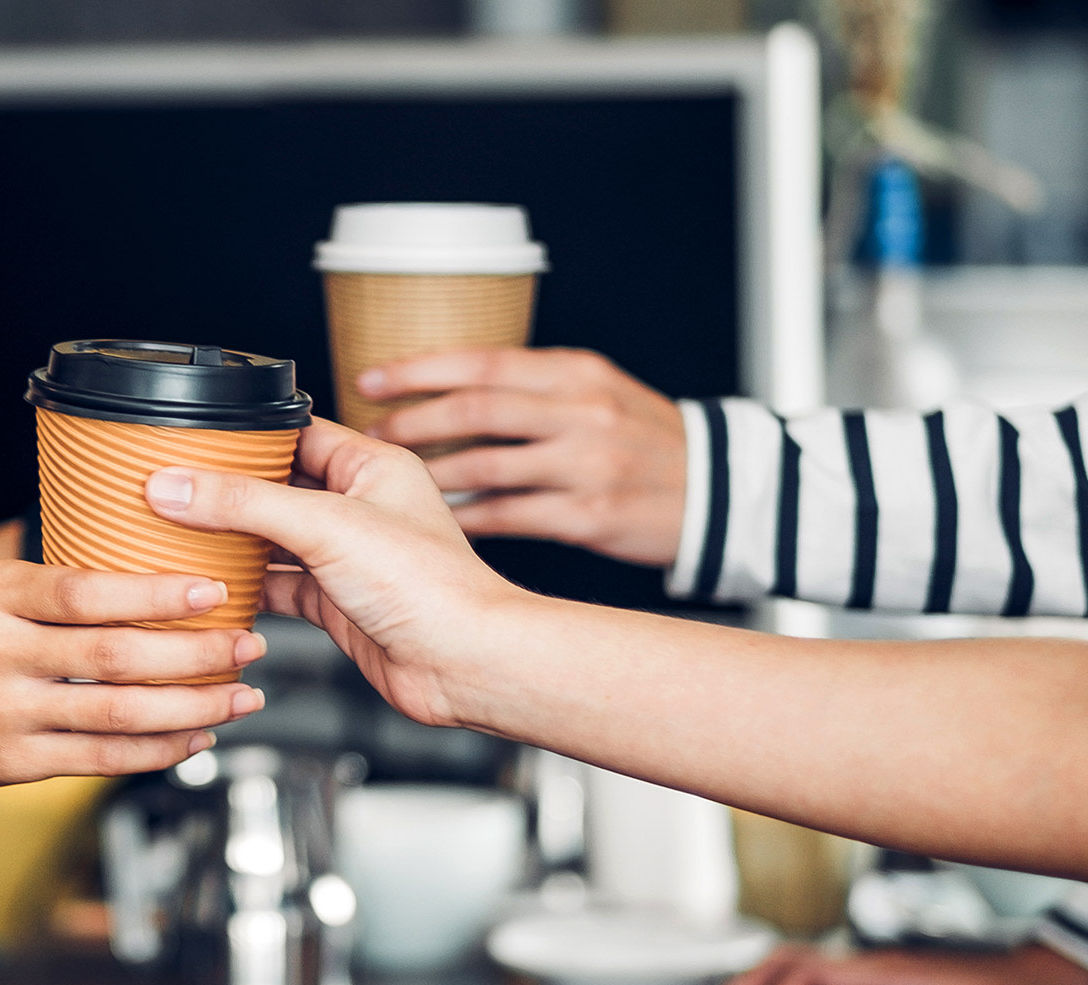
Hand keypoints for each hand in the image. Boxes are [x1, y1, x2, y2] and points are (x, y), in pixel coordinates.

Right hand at [0, 560, 267, 788]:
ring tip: (241, 696)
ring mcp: (2, 713)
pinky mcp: (9, 764)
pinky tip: (194, 738)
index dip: (158, 594)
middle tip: (250, 644)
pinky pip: (99, 760)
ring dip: (192, 707)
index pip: (89, 592)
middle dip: (197, 653)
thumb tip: (141, 571)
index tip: (213, 591)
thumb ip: (47, 588)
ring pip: (118, 713)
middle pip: (117, 656)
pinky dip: (155, 751)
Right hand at [145, 419, 526, 728]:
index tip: (192, 441)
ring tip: (179, 533)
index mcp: (371, 466)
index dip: (244, 436)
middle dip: (228, 491)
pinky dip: (246, 587)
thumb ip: (246, 503)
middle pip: (276, 487)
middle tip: (173, 488)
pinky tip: (213, 586)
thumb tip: (178, 485)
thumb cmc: (430, 587)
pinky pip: (279, 586)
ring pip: (273, 539)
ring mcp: (347, 557)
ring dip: (232, 540)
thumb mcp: (326, 526)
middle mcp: (360, 507)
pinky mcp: (336, 603)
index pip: (294, 432)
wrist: (463, 664)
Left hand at [361, 348, 686, 565]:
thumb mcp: (597, 390)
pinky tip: (436, 520)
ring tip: (392, 481)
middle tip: (369, 435)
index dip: (419, 369)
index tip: (371, 379)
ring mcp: (586, 466)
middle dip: (412, 422)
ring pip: (486, 466)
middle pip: (477, 410)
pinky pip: (508, 516)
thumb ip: (532, 385)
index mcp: (576, 373)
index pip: (483, 361)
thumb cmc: (644, 438)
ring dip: (429, 474)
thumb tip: (446, 386)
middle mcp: (581, 414)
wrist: (718, 490)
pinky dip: (465, 518)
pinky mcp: (588, 516)